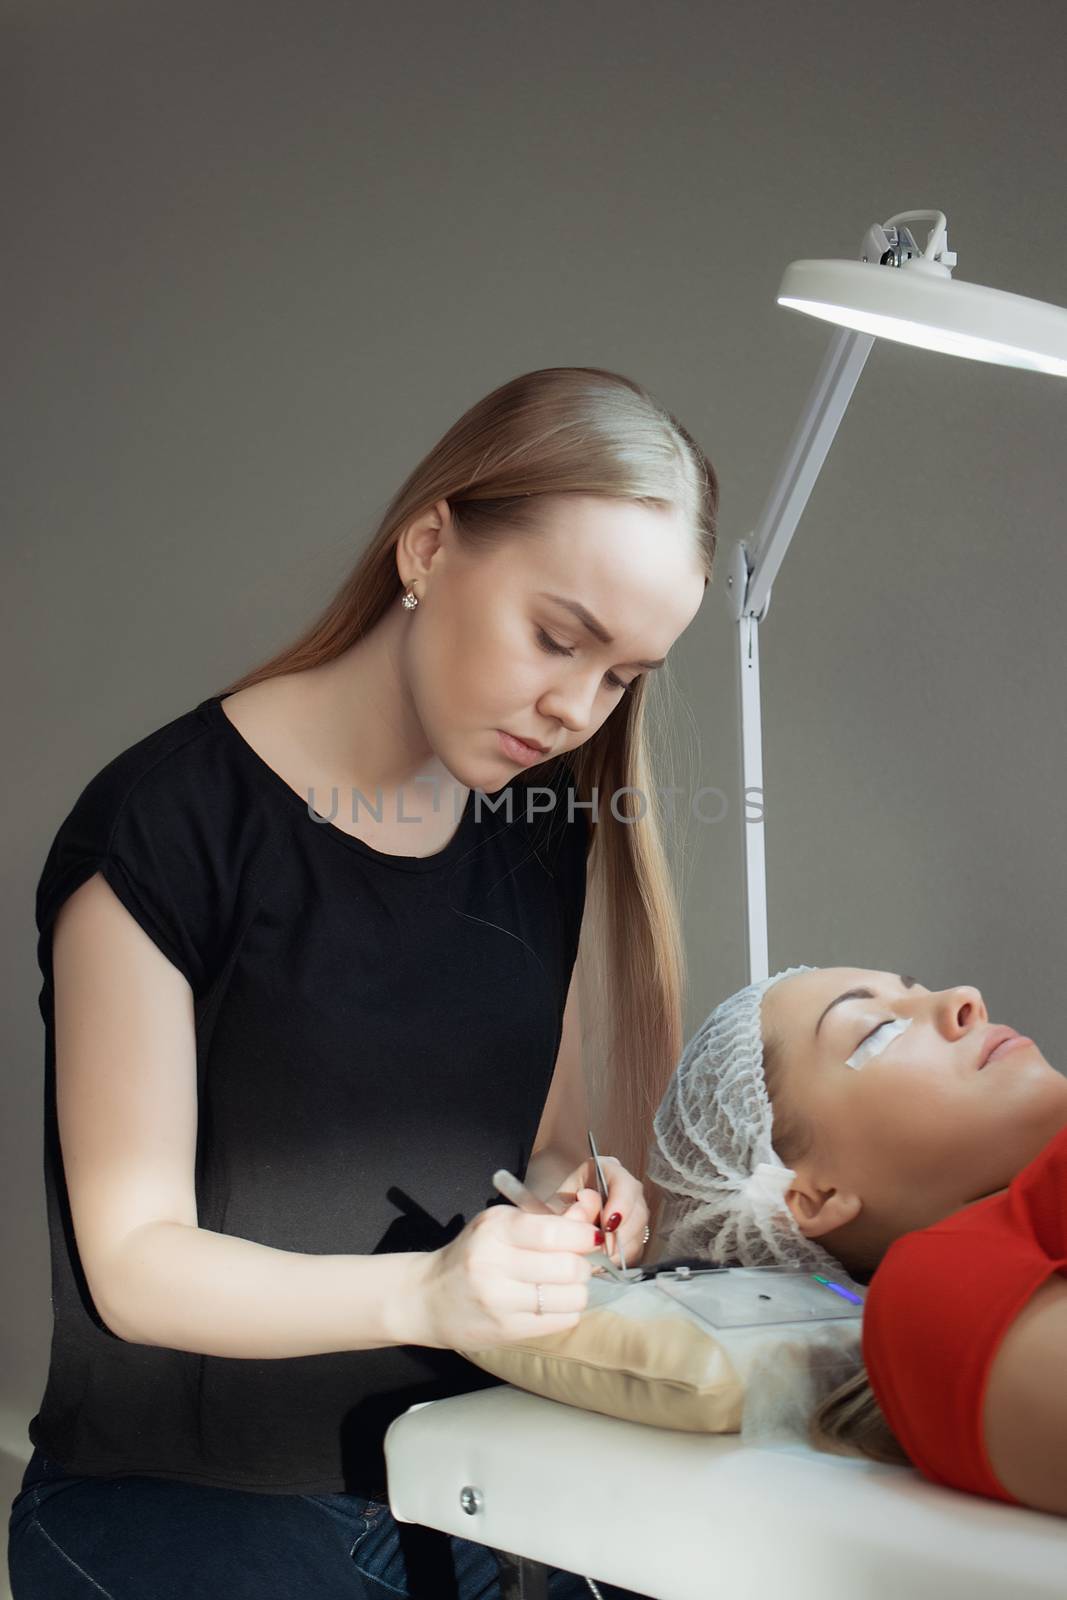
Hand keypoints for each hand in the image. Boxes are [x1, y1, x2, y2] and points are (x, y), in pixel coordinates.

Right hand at [411, 1203, 603, 1350]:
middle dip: (583, 1266)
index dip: (583, 1236)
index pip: (554, 1232)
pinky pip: (560, 1321)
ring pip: (571, 1298)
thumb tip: (591, 1215)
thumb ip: (548, 1220)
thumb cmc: (472, 1255)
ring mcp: (499, 1300)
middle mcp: (494, 1262)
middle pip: (569, 1267)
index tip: (590, 1238)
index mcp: (496, 1228)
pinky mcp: (505, 1329)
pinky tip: (552, 1304)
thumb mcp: (502, 1226)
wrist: (427, 1298)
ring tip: (564, 1286)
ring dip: (578, 1291)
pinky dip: (567, 1311)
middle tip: (576, 1265)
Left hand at [551, 1156, 650, 1269]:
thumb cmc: (557, 1207)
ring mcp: (632, 1213)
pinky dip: (618, 1259)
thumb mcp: (558, 1203)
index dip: (621, 1205)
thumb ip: (573, 1205)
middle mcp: (625, 1190)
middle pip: (638, 1211)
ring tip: (595, 1256)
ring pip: (638, 1233)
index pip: (625, 1184)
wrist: (557, 1221)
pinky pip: (634, 1250)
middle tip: (601, 1247)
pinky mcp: (632, 1235)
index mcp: (607, 1171)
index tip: (608, 1224)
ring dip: (618, 1249)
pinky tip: (600, 1261)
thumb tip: (588, 1203)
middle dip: (620, 1234)